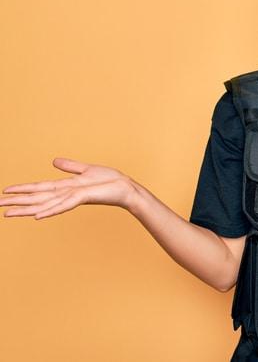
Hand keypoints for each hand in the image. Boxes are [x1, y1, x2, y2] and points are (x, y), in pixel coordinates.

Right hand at [0, 157, 137, 219]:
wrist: (126, 187)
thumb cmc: (109, 180)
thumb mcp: (86, 169)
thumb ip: (69, 167)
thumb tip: (53, 161)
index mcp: (65, 186)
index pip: (38, 188)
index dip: (22, 189)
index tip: (4, 192)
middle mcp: (65, 194)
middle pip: (36, 199)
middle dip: (17, 203)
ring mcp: (72, 197)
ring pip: (44, 204)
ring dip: (26, 209)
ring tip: (8, 214)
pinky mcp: (82, 197)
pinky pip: (63, 205)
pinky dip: (49, 211)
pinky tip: (36, 217)